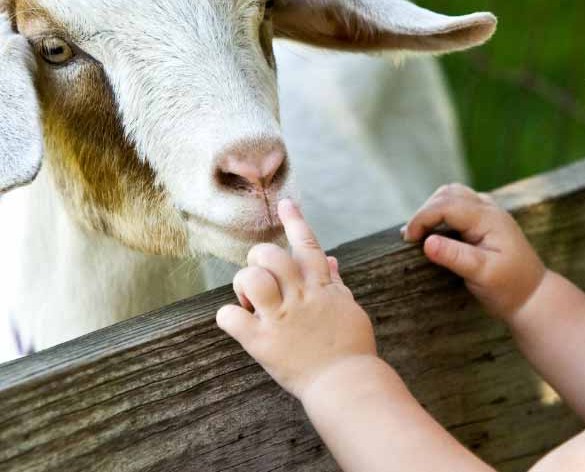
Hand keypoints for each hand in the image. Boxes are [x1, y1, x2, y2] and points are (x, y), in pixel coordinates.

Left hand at [216, 199, 375, 400]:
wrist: (347, 383)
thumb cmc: (351, 348)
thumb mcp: (349, 309)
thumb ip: (335, 284)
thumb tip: (330, 260)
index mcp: (321, 288)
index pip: (307, 245)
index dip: (294, 221)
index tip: (284, 204)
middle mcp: (300, 297)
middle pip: (271, 255)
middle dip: (258, 258)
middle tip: (259, 276)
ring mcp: (281, 318)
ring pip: (250, 278)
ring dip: (243, 284)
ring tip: (249, 300)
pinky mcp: (262, 343)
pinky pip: (230, 317)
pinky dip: (228, 316)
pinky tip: (237, 323)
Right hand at [402, 183, 546, 322]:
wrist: (533, 296)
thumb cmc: (509, 287)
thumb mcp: (482, 275)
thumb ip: (455, 257)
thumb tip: (426, 242)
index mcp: (489, 219)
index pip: (447, 205)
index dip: (422, 218)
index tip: (408, 240)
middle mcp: (489, 209)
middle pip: (448, 193)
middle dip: (425, 211)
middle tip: (411, 239)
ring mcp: (489, 213)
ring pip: (453, 195)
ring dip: (433, 209)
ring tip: (419, 234)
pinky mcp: (486, 221)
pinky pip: (460, 205)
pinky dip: (442, 213)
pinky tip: (433, 232)